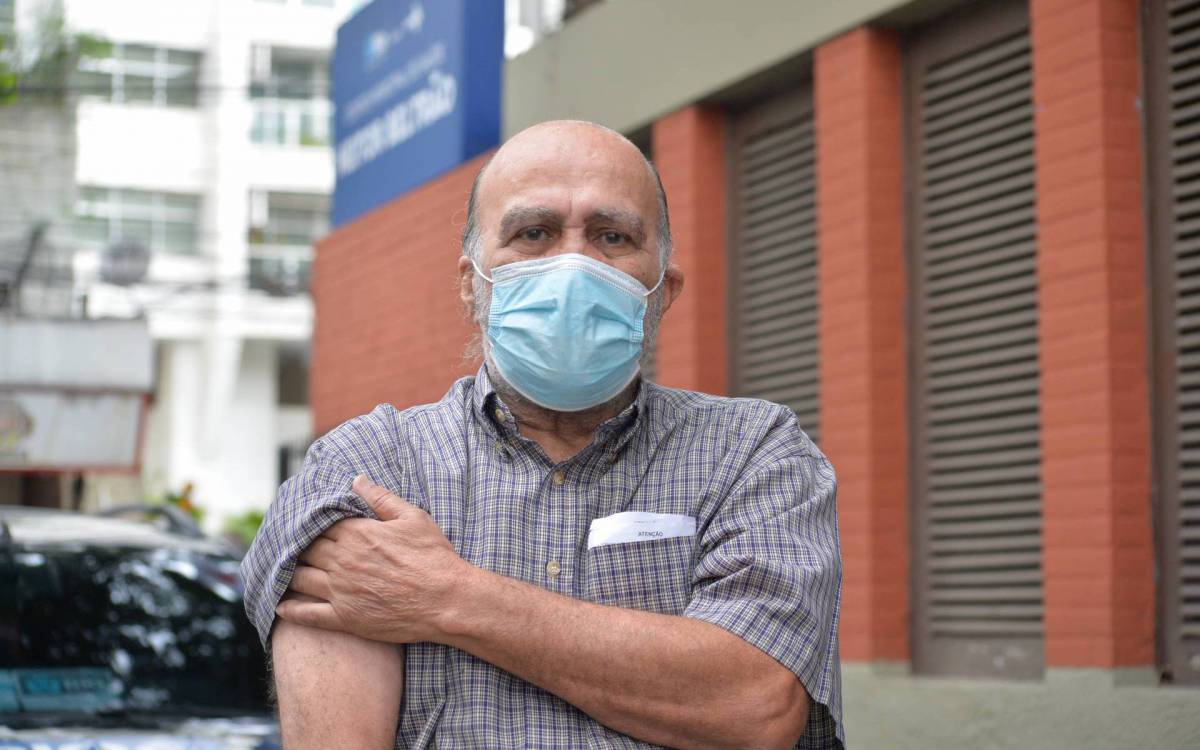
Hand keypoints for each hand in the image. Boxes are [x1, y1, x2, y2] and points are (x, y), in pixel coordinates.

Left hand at [277, 474, 469, 643]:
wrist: (447, 601)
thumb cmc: (434, 557)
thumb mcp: (413, 518)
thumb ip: (381, 498)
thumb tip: (357, 479)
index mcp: (358, 534)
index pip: (321, 524)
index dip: (313, 522)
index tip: (307, 522)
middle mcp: (343, 561)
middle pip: (307, 549)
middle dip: (299, 545)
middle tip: (291, 544)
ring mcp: (341, 591)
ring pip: (300, 578)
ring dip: (289, 573)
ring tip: (284, 570)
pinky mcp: (345, 618)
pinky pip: (308, 615)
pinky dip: (291, 610)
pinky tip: (282, 606)